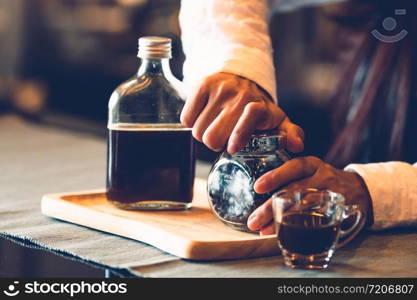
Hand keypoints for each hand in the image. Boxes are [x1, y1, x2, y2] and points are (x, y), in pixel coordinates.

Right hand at [180, 72, 303, 152]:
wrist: (241, 76)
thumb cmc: (258, 107)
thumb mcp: (277, 120)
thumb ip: (290, 134)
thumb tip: (297, 146)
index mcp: (260, 106)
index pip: (251, 116)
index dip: (239, 134)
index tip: (233, 147)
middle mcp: (239, 95)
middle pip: (212, 137)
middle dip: (215, 143)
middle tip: (223, 137)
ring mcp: (219, 89)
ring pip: (197, 131)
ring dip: (203, 133)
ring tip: (214, 126)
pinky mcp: (202, 85)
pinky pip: (186, 118)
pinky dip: (192, 122)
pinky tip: (204, 117)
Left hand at [247, 156, 372, 234]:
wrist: (361, 190)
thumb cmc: (325, 181)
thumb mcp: (311, 172)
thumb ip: (290, 179)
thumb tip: (257, 196)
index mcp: (312, 165)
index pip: (294, 167)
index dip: (276, 176)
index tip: (257, 187)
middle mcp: (323, 177)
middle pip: (295, 191)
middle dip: (271, 207)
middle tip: (253, 220)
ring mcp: (332, 194)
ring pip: (304, 208)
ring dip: (281, 220)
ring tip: (263, 229)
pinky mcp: (339, 211)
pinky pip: (318, 221)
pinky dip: (298, 229)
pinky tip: (283, 234)